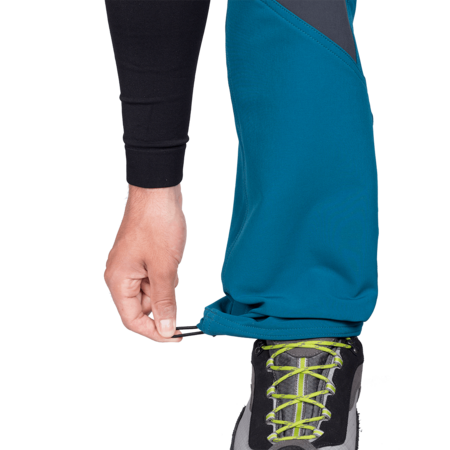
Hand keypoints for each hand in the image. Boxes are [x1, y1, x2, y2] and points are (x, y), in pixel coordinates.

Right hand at [104, 184, 185, 341]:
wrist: (158, 193)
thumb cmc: (156, 225)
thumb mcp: (164, 269)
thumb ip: (164, 302)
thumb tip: (166, 329)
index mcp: (118, 280)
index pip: (132, 319)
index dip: (154, 332)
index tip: (176, 336)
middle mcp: (120, 275)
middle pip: (140, 306)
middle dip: (162, 303)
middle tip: (177, 287)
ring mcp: (130, 265)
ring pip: (149, 291)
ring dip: (165, 287)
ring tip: (172, 264)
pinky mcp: (140, 256)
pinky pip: (153, 276)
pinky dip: (165, 275)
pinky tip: (171, 259)